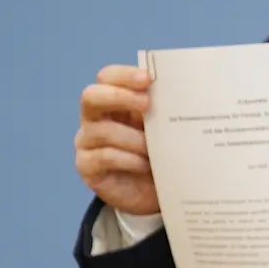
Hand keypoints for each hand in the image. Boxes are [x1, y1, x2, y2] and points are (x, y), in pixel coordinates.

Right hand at [75, 64, 157, 214]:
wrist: (152, 192)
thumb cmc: (157, 153)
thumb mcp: (163, 128)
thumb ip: (163, 109)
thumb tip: (182, 91)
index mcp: (112, 101)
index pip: (107, 77)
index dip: (124, 75)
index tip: (148, 79)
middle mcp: (94, 118)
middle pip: (91, 96)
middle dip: (120, 97)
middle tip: (147, 104)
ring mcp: (86, 142)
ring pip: (103, 131)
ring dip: (133, 138)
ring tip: (155, 148)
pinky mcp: (87, 167)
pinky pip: (104, 157)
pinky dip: (129, 159)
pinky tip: (146, 165)